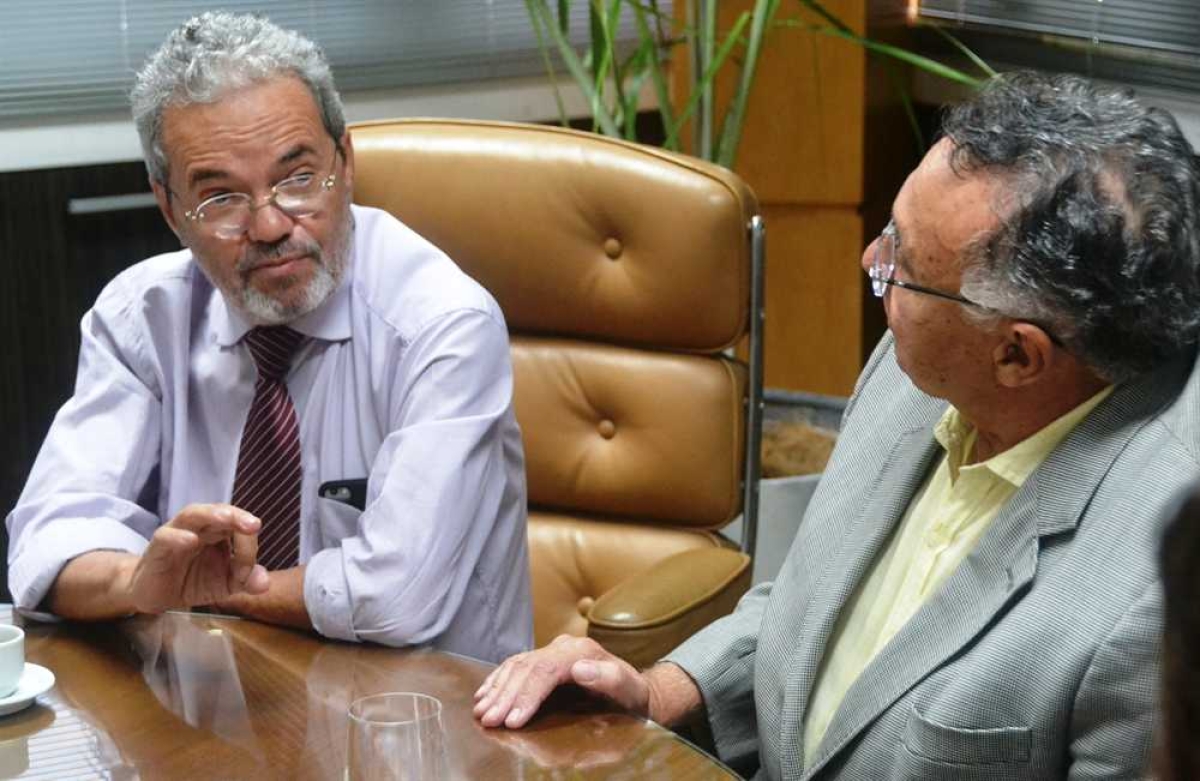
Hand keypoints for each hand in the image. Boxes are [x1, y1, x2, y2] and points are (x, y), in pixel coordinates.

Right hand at [128, 503, 269, 613]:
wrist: (158, 595)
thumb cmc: (194, 581)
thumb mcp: (225, 585)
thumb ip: (246, 581)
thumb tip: (265, 583)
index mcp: (221, 532)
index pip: (239, 529)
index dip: (247, 547)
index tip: (247, 571)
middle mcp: (201, 527)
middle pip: (220, 512)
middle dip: (237, 516)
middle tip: (254, 525)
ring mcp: (178, 532)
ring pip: (193, 514)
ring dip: (211, 515)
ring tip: (226, 518)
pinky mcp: (158, 547)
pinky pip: (166, 536)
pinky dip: (178, 537)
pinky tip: (191, 541)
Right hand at [473, 635, 649, 728]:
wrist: (635, 689)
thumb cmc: (632, 695)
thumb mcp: (628, 688)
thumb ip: (609, 678)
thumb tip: (580, 669)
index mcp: (581, 651)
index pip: (546, 670)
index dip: (527, 695)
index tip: (513, 720)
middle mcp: (564, 646)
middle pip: (527, 668)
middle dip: (505, 696)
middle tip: (488, 720)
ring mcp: (553, 650)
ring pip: (517, 665)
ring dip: (496, 689)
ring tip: (481, 711)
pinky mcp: (546, 658)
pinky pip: (515, 664)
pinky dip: (498, 679)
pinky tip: (484, 693)